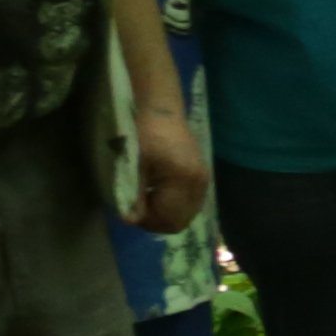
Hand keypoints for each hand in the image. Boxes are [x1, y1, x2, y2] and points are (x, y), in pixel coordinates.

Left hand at [131, 105, 208, 236]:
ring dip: (167, 215)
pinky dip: (175, 207)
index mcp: (183, 180)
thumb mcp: (137, 167)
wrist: (163, 112)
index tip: (131, 216)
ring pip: (187, 214)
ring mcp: (203, 181)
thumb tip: (132, 220)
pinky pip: (191, 204)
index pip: (170, 218)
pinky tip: (159, 195)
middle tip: (139, 213)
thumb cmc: (147, 135)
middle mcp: (198, 184)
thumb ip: (137, 195)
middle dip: (159, 222)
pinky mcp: (202, 178)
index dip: (150, 223)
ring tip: (148, 204)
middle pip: (181, 221)